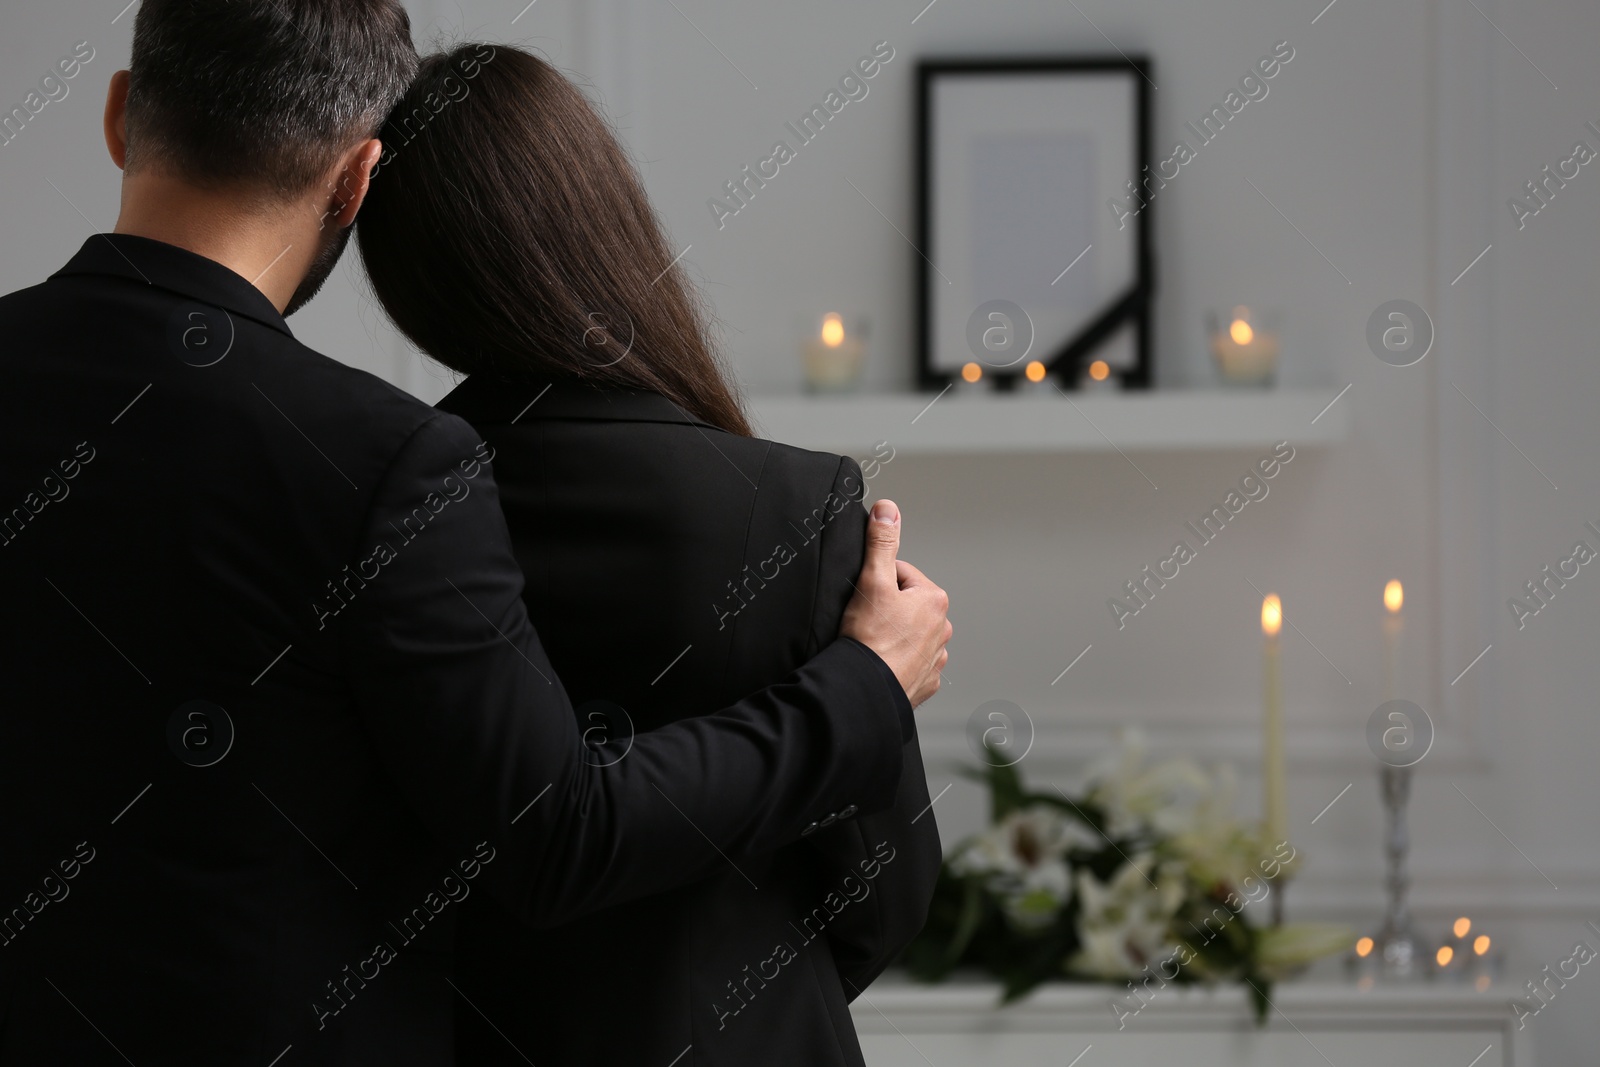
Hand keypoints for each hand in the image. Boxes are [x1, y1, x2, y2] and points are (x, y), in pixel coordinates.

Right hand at [841, 499, 951, 706]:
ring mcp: (936, 658)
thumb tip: (888, 509)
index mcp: (934, 600)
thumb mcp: (872, 581)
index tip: (866, 599)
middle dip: (886, 610)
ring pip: (908, 635)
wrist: (865, 688)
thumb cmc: (870, 639)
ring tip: (872, 644)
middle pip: (905, 606)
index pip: (900, 575)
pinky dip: (895, 661)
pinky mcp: (925, 681)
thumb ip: (881, 542)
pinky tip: (879, 662)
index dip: (877, 583)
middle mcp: (943, 628)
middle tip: (866, 622)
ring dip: (892, 636)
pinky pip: (909, 663)